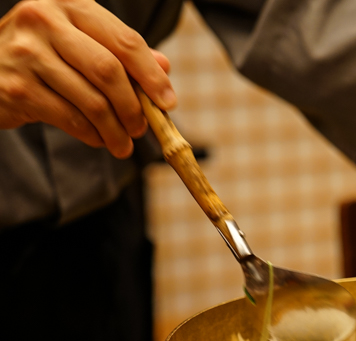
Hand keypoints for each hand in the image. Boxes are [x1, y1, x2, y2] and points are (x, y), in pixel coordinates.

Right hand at [0, 0, 174, 158]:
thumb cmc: (44, 54)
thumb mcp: (82, 43)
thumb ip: (121, 53)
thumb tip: (164, 67)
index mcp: (69, 5)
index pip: (124, 41)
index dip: (152, 75)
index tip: (168, 102)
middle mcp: (44, 22)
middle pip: (109, 71)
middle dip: (133, 107)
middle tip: (143, 129)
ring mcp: (26, 54)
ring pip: (91, 101)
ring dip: (115, 130)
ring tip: (123, 143)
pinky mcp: (17, 88)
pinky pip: (70, 119)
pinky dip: (92, 135)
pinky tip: (99, 139)